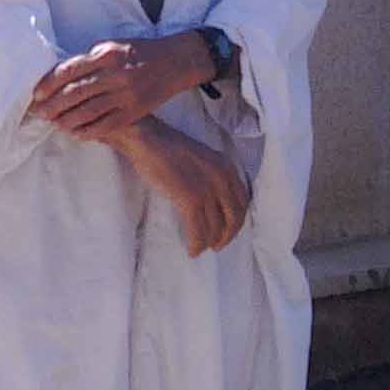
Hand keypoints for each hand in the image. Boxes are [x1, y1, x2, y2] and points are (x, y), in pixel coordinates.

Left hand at [29, 33, 216, 139]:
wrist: (174, 62)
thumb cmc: (138, 51)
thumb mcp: (112, 45)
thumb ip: (88, 59)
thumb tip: (61, 73)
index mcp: (106, 54)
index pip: (70, 70)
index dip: (50, 84)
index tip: (36, 94)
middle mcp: (115, 74)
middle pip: (77, 92)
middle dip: (54, 104)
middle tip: (39, 112)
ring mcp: (126, 94)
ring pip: (90, 111)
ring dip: (67, 119)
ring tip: (53, 123)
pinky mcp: (135, 111)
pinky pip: (107, 124)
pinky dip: (89, 131)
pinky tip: (75, 133)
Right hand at [113, 118, 250, 256]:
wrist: (146, 139)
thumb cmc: (168, 148)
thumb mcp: (202, 158)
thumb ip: (214, 176)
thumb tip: (215, 204)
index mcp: (227, 168)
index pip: (242, 203)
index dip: (236, 222)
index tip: (227, 231)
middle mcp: (223, 179)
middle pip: (233, 218)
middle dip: (226, 236)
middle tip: (217, 246)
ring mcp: (207, 190)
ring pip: (215, 228)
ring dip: (209, 242)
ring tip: (200, 247)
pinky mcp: (190, 199)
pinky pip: (198, 231)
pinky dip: (196, 244)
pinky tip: (192, 250)